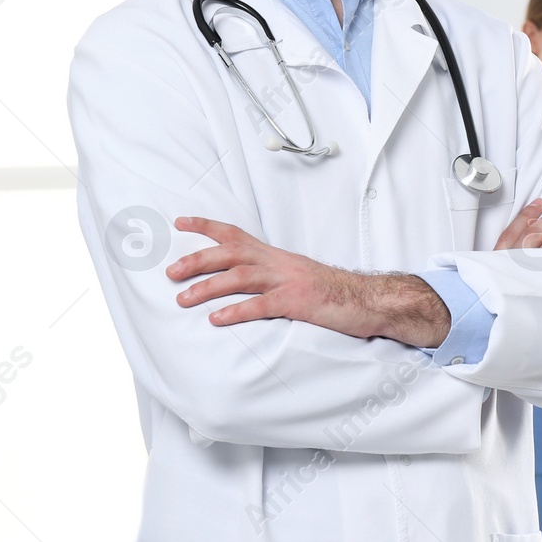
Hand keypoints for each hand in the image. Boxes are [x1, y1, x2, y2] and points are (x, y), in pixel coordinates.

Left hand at [166, 216, 449, 345]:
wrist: (371, 300)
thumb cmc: (334, 293)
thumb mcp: (298, 277)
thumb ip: (271, 277)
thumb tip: (241, 283)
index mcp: (278, 256)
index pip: (236, 235)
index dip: (207, 227)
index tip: (180, 222)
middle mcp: (280, 263)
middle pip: (231, 254)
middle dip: (198, 260)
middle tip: (170, 271)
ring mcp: (290, 281)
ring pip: (241, 277)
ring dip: (208, 287)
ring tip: (182, 298)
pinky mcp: (299, 302)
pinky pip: (263, 305)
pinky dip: (237, 311)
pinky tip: (218, 319)